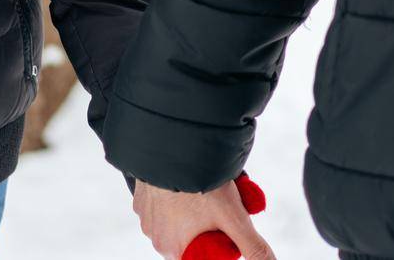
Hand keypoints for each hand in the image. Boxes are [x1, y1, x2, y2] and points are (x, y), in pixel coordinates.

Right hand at [132, 174, 274, 259]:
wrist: (175, 145)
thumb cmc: (204, 184)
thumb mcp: (234, 217)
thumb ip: (252, 246)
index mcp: (174, 250)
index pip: (200, 255)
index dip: (217, 242)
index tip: (227, 224)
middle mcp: (155, 238)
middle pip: (187, 239)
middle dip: (204, 226)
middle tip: (220, 203)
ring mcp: (145, 216)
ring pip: (173, 220)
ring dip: (188, 210)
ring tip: (206, 189)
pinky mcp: (140, 195)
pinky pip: (159, 202)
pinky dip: (171, 196)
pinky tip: (185, 182)